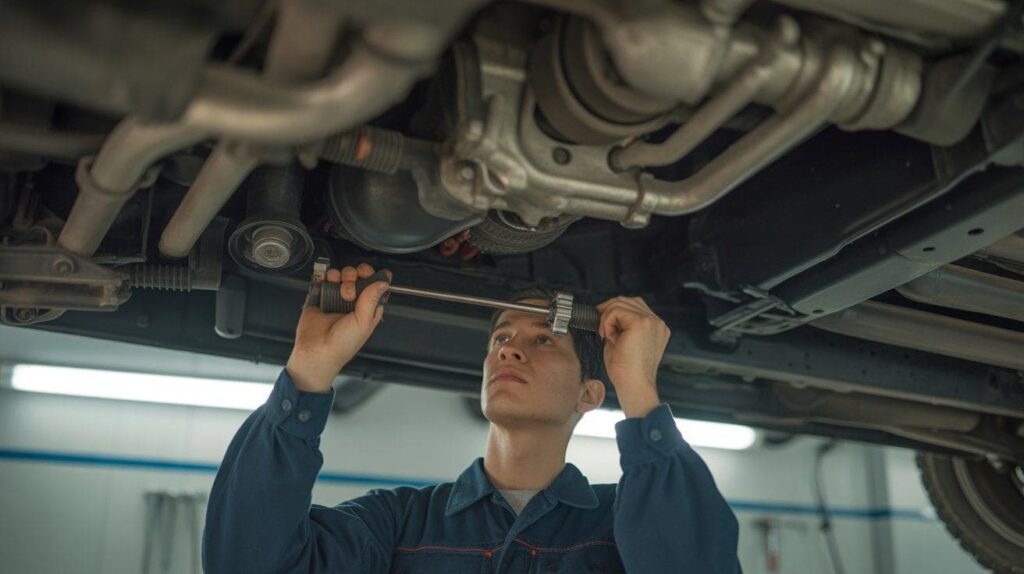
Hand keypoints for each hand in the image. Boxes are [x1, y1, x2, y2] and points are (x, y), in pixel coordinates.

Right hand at [286, 263, 390, 392]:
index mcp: (368, 308)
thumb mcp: (363, 322)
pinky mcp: (321, 297)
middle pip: (357, 275)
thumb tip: (383, 283)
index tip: (366, 274)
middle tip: (349, 290)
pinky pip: (323, 278)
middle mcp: (353, 302)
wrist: (317, 352)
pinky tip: (326, 284)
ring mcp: (336, 298)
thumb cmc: (342, 345)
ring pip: (341, 274)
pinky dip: (324, 277)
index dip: (372, 275)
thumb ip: (372, 299)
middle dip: (353, 276)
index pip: (375, 284)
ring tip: (336, 291)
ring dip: (338, 276)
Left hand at [596, 296, 670, 417]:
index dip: (614, 312)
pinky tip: (610, 337)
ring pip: (620, 303)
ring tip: (607, 336)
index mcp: (656, 327)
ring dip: (607, 318)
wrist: (633, 385)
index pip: (634, 306)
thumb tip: (606, 314)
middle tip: (600, 329)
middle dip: (608, 311)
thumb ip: (620, 326)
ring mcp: (652, 321)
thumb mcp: (623, 342)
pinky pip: (616, 310)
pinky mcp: (641, 323)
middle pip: (627, 300)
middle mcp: (657, 322)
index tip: (604, 326)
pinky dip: (607, 322)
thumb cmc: (627, 371)